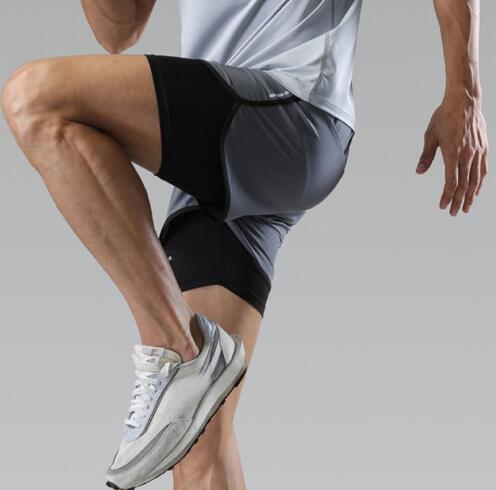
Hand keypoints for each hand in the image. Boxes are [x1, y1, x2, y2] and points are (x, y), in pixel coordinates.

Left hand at [416, 93, 488, 215]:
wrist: (464, 101)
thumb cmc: (443, 118)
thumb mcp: (430, 136)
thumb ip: (426, 156)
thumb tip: (419, 172)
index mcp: (452, 153)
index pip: (451, 182)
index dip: (447, 196)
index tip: (442, 206)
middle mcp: (467, 155)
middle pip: (464, 185)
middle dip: (458, 201)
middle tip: (453, 213)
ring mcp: (477, 152)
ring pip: (476, 179)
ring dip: (470, 195)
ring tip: (466, 207)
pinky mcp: (484, 148)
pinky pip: (483, 169)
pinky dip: (480, 182)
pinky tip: (476, 190)